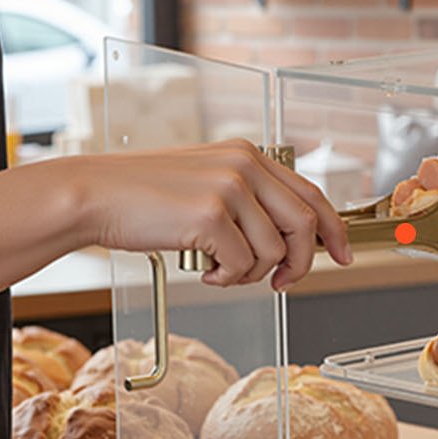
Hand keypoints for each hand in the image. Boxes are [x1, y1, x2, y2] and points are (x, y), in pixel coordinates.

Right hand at [62, 142, 352, 289]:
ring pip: (275, 251)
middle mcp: (245, 166)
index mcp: (248, 155)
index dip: (334, 229)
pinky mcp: (210, 217)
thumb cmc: (143, 195)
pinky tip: (202, 271)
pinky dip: (227, 279)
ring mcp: (229, 189)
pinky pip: (242, 266)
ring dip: (252, 274)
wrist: (94, 195)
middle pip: (306, 224)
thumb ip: (247, 199)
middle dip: (302, 263)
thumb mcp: (205, 183)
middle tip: (283, 283)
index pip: (311, 192)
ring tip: (220, 270)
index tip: (344, 254)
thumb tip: (288, 240)